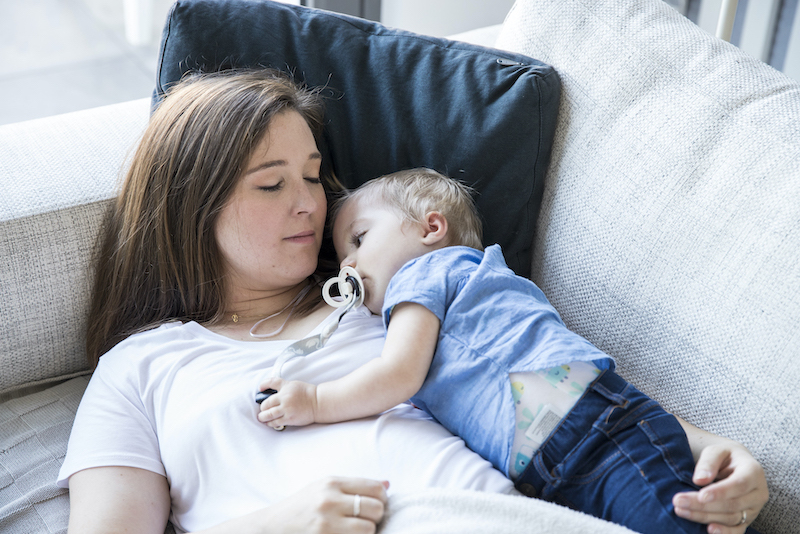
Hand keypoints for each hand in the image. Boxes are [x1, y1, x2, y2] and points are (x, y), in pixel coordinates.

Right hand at [193, 477, 389, 533]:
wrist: (272, 526)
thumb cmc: (302, 506)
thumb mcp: (323, 487)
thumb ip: (354, 485)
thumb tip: (387, 484)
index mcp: (332, 482)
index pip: (375, 488)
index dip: (382, 498)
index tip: (376, 504)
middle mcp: (330, 500)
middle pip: (376, 508)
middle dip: (376, 516)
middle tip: (366, 519)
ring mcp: (327, 522)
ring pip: (370, 529)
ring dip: (368, 531)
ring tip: (355, 529)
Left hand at [257, 377, 318, 428]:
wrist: (318, 403)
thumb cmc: (306, 392)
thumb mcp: (292, 384)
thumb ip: (279, 384)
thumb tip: (266, 387)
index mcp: (285, 390)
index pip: (270, 385)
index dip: (263, 387)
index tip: (260, 389)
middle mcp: (284, 400)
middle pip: (266, 405)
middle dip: (262, 408)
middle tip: (262, 410)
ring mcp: (287, 410)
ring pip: (269, 415)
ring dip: (263, 417)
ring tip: (262, 418)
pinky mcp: (290, 419)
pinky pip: (276, 422)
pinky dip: (270, 423)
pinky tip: (269, 423)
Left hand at [673, 442, 767, 533]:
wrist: (735, 464)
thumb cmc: (724, 456)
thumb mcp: (716, 451)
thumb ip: (709, 462)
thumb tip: (699, 480)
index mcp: (753, 472)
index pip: (739, 484)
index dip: (720, 492)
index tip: (700, 495)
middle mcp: (758, 493)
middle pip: (732, 504)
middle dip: (703, 505)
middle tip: (678, 501)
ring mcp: (753, 509)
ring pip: (731, 518)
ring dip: (704, 517)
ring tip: (681, 510)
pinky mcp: (746, 520)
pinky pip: (737, 530)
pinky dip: (724, 532)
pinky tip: (709, 530)